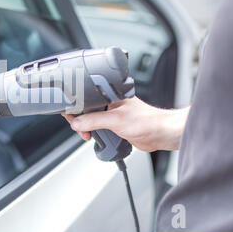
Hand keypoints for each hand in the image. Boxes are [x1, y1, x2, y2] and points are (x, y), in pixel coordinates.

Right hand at [62, 96, 189, 151]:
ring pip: (91, 120)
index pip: (85, 98)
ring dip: (87, 129)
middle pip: (85, 110)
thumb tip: (77, 123)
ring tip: (89, 135)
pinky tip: (97, 137)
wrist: (160, 134)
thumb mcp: (115, 120)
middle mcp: (109, 102)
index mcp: (109, 94)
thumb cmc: (147, 121)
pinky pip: (98, 128)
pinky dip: (95, 134)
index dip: (75, 107)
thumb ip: (94, 120)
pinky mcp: (114, 125)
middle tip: (82, 130)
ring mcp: (111, 114)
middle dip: (80, 121)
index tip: (72, 118)